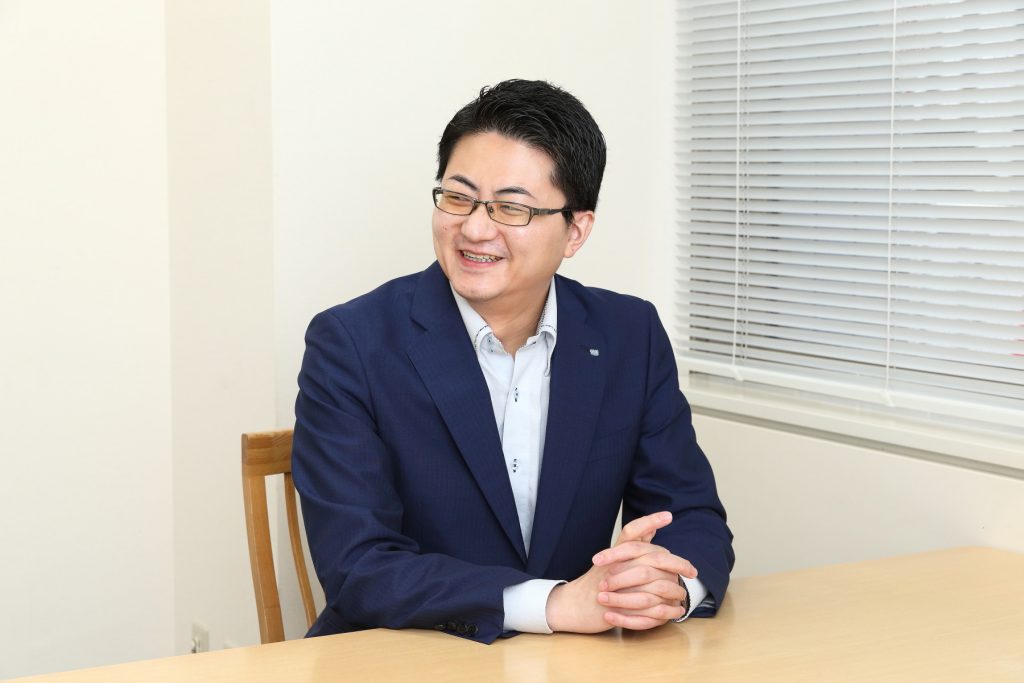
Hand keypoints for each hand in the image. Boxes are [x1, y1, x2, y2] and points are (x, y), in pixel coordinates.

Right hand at [545, 512, 691, 632]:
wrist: (574, 606)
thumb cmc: (596, 581)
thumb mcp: (614, 559)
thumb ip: (634, 544)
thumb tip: (653, 526)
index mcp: (614, 553)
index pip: (632, 532)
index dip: (649, 522)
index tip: (668, 516)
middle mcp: (615, 565)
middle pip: (650, 556)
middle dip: (675, 563)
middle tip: (692, 570)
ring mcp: (615, 585)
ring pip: (652, 583)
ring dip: (672, 589)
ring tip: (683, 593)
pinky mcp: (618, 605)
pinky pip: (646, 608)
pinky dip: (663, 611)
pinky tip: (674, 611)